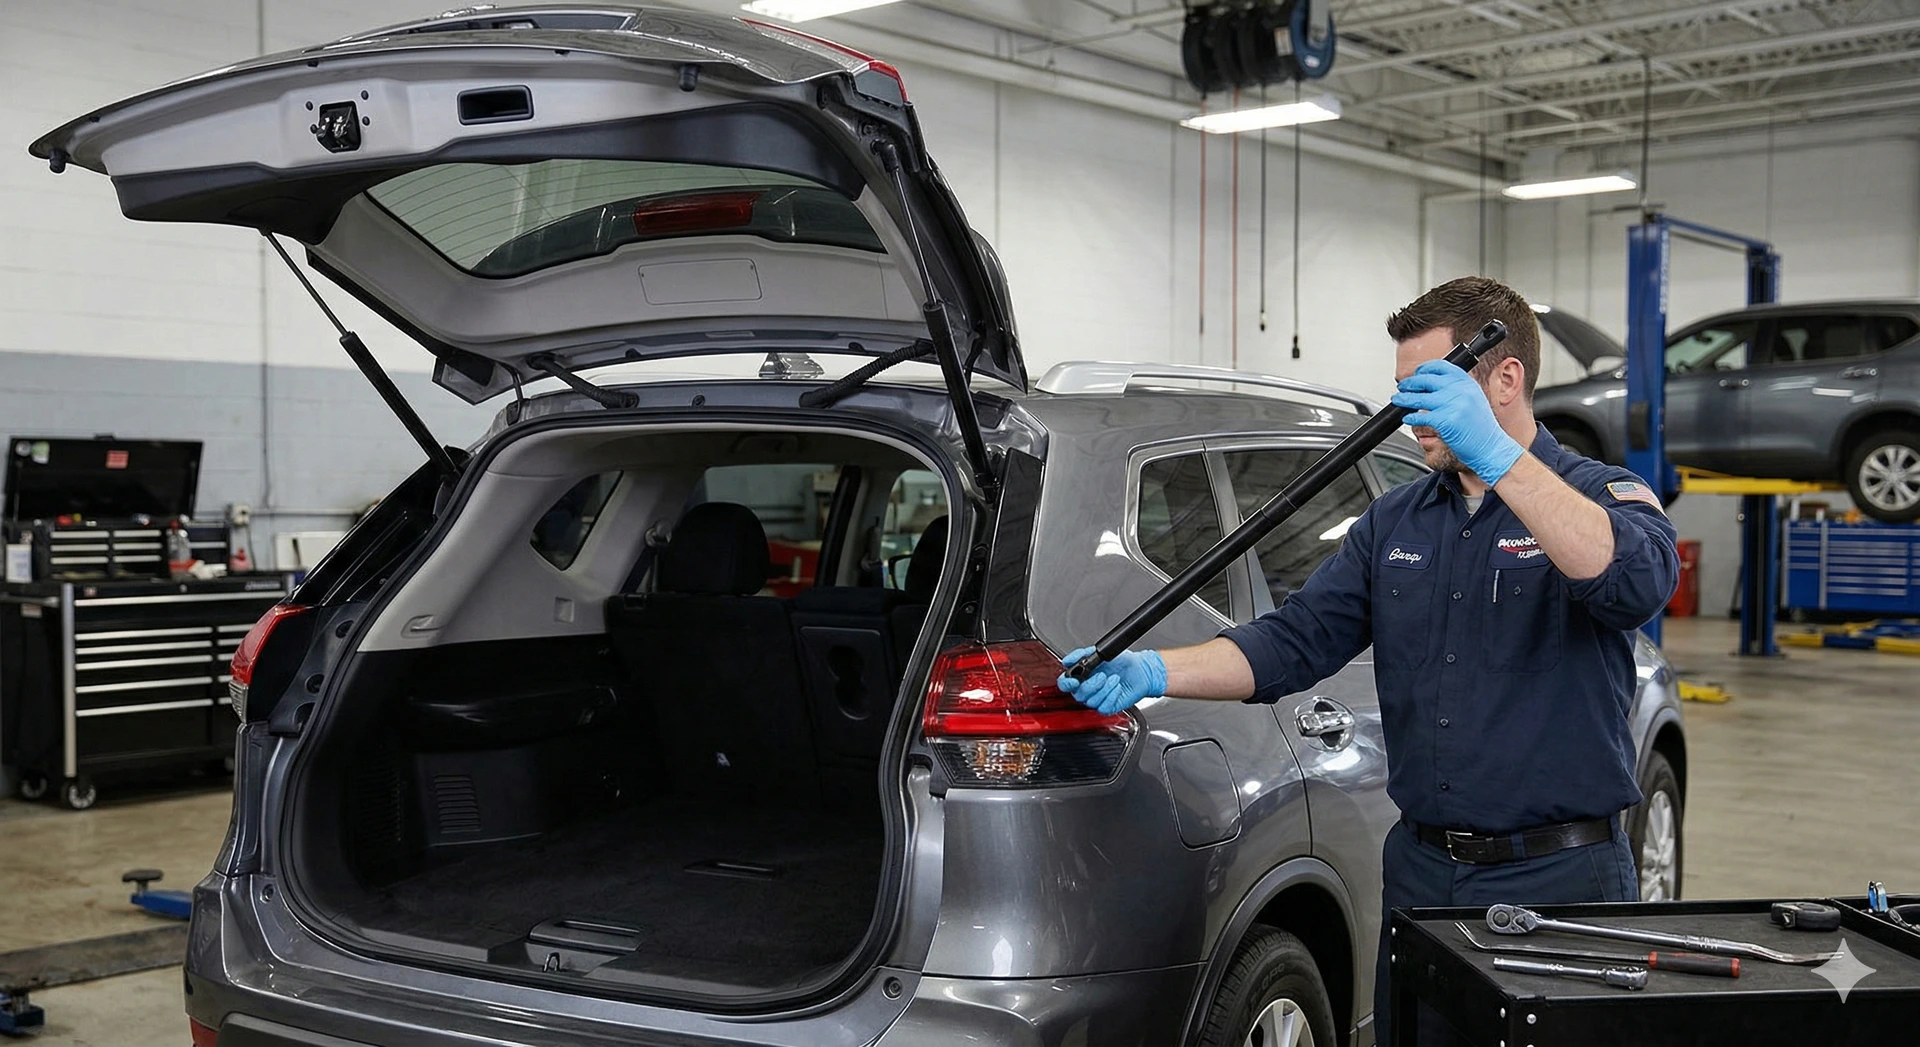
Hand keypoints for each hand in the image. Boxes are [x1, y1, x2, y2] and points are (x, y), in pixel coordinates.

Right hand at [1057, 647, 1166, 714]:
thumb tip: (1069, 659)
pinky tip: (1117, 687)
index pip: (1065, 684)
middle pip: (1078, 694)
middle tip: (1102, 675)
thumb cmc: (1123, 662)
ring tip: (1114, 678)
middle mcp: (1088, 689)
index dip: (1066, 683)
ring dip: (1104, 689)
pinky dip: (1111, 696)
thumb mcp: (1101, 653)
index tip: (1074, 680)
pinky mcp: (1109, 706)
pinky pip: (1104, 707)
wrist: (1141, 669)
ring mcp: (1098, 699)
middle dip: (1091, 685)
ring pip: (1091, 701)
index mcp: (1082, 676)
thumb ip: (1083, 655)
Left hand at [1391, 359, 1525, 484]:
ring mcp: (1453, 405)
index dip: (1424, 368)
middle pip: (1426, 380)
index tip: (1416, 373)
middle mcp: (1460, 390)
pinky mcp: (1445, 421)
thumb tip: (1432, 383)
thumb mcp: (1473, 399)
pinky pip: (1420, 417)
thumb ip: (1456, 389)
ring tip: (1397, 400)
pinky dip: (1410, 418)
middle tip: (1402, 387)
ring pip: (1419, 398)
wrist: (1491, 447)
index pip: (1440, 366)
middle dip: (1410, 383)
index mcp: (1466, 382)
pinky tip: (1407, 419)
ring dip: (1404, 399)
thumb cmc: (1481, 427)